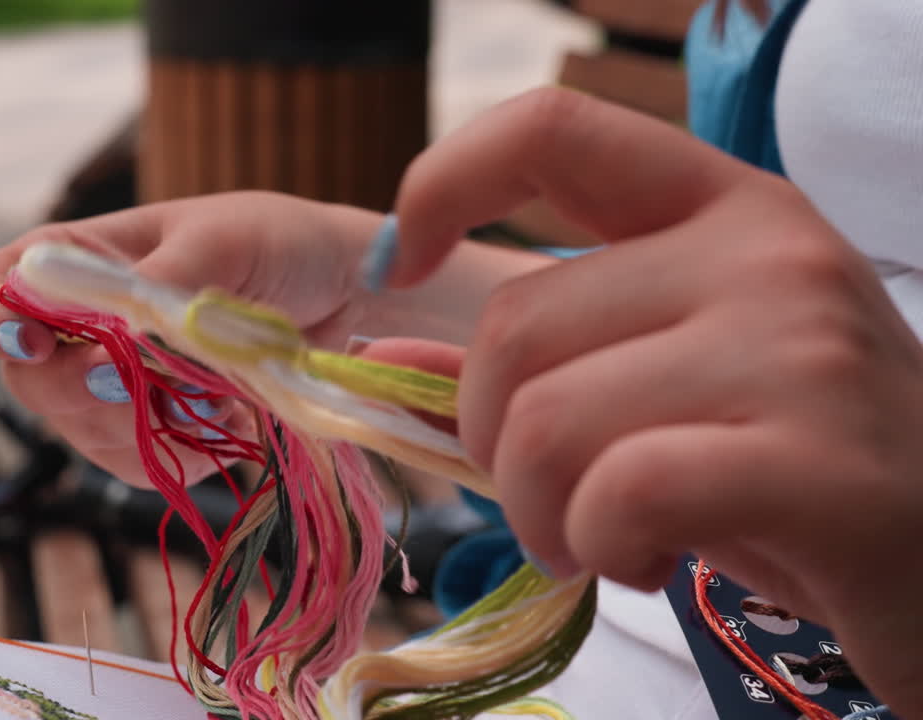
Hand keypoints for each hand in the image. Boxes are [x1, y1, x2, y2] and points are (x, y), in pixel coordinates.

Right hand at [0, 192, 381, 485]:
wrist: (339, 291)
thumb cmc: (276, 242)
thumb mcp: (221, 241)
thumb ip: (161, 284)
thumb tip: (118, 335)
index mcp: (77, 260)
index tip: (34, 341)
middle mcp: (80, 326)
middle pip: (31, 379)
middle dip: (82, 389)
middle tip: (138, 380)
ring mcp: (112, 387)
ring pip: (81, 432)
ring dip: (144, 423)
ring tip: (218, 389)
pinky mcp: (153, 433)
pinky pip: (137, 464)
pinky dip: (182, 452)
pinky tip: (229, 419)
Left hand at [374, 88, 922, 714]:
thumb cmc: (794, 465)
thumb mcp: (663, 388)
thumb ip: (534, 364)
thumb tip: (385, 361)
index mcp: (723, 207)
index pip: (550, 129)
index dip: (443, 182)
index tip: (403, 265)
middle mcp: (764, 251)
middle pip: (513, 328)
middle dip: (491, 443)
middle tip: (548, 500)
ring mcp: (800, 346)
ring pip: (546, 421)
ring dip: (539, 512)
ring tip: (599, 538)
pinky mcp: (822, 460)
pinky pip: (619, 491)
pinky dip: (599, 546)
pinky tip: (646, 560)